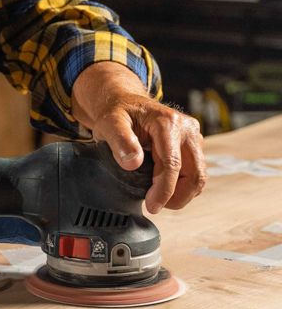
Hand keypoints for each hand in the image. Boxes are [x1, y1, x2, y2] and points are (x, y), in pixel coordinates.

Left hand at [71, 62, 206, 213]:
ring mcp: (193, 135)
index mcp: (167, 122)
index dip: (164, 190)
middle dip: (178, 197)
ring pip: (199, 174)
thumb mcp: (109, 123)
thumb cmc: (117, 113)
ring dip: (182, 192)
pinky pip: (196, 170)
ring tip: (159, 198)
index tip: (152, 206)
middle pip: (194, 173)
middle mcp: (186, 128)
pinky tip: (166, 187)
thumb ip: (120, 141)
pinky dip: (184, 184)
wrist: (126, 102)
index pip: (172, 164)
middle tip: (156, 205)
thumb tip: (132, 163)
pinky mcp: (194, 143)